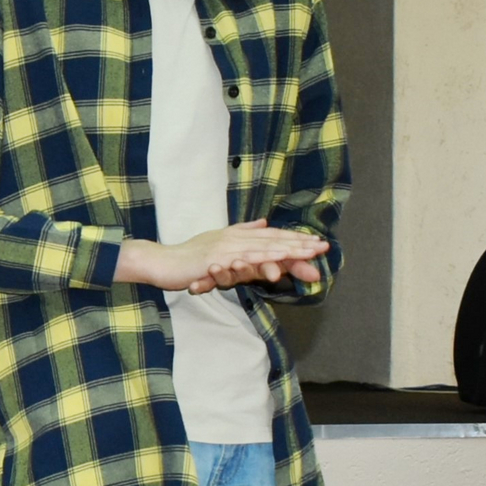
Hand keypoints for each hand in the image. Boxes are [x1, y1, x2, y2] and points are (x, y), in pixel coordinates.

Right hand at [114, 220, 328, 293]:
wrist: (162, 262)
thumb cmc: (189, 257)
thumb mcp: (218, 243)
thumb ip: (242, 232)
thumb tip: (264, 223)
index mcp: (237, 235)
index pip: (271, 237)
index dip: (295, 239)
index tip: (317, 243)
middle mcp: (234, 238)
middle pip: (273, 240)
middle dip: (299, 244)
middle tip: (323, 247)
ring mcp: (226, 247)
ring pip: (263, 248)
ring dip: (287, 250)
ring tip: (309, 253)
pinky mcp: (217, 259)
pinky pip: (243, 260)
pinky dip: (263, 259)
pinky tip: (278, 262)